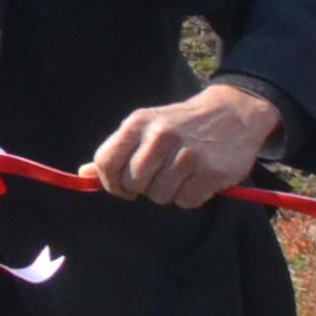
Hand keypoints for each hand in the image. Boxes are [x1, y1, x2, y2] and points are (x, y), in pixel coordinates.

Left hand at [91, 81, 279, 206]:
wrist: (231, 114)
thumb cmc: (180, 125)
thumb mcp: (145, 127)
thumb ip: (117, 151)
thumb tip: (83, 174)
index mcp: (138, 124)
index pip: (106, 162)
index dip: (110, 182)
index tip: (122, 187)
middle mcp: (160, 137)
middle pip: (133, 183)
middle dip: (142, 188)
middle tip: (157, 178)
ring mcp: (188, 154)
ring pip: (159, 196)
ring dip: (167, 193)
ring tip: (179, 176)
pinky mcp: (211, 172)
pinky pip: (186, 201)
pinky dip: (189, 197)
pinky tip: (196, 180)